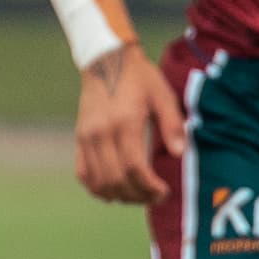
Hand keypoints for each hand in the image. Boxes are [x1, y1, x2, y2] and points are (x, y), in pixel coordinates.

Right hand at [72, 47, 186, 204]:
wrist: (106, 61)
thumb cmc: (140, 78)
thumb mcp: (163, 95)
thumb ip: (172, 124)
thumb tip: (178, 154)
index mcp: (124, 122)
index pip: (133, 167)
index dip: (149, 186)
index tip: (163, 192)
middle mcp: (101, 132)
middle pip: (116, 179)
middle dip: (137, 195)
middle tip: (155, 197)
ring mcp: (87, 137)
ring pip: (99, 181)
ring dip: (119, 195)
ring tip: (138, 195)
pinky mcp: (80, 139)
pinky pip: (83, 173)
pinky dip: (97, 188)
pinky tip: (114, 192)